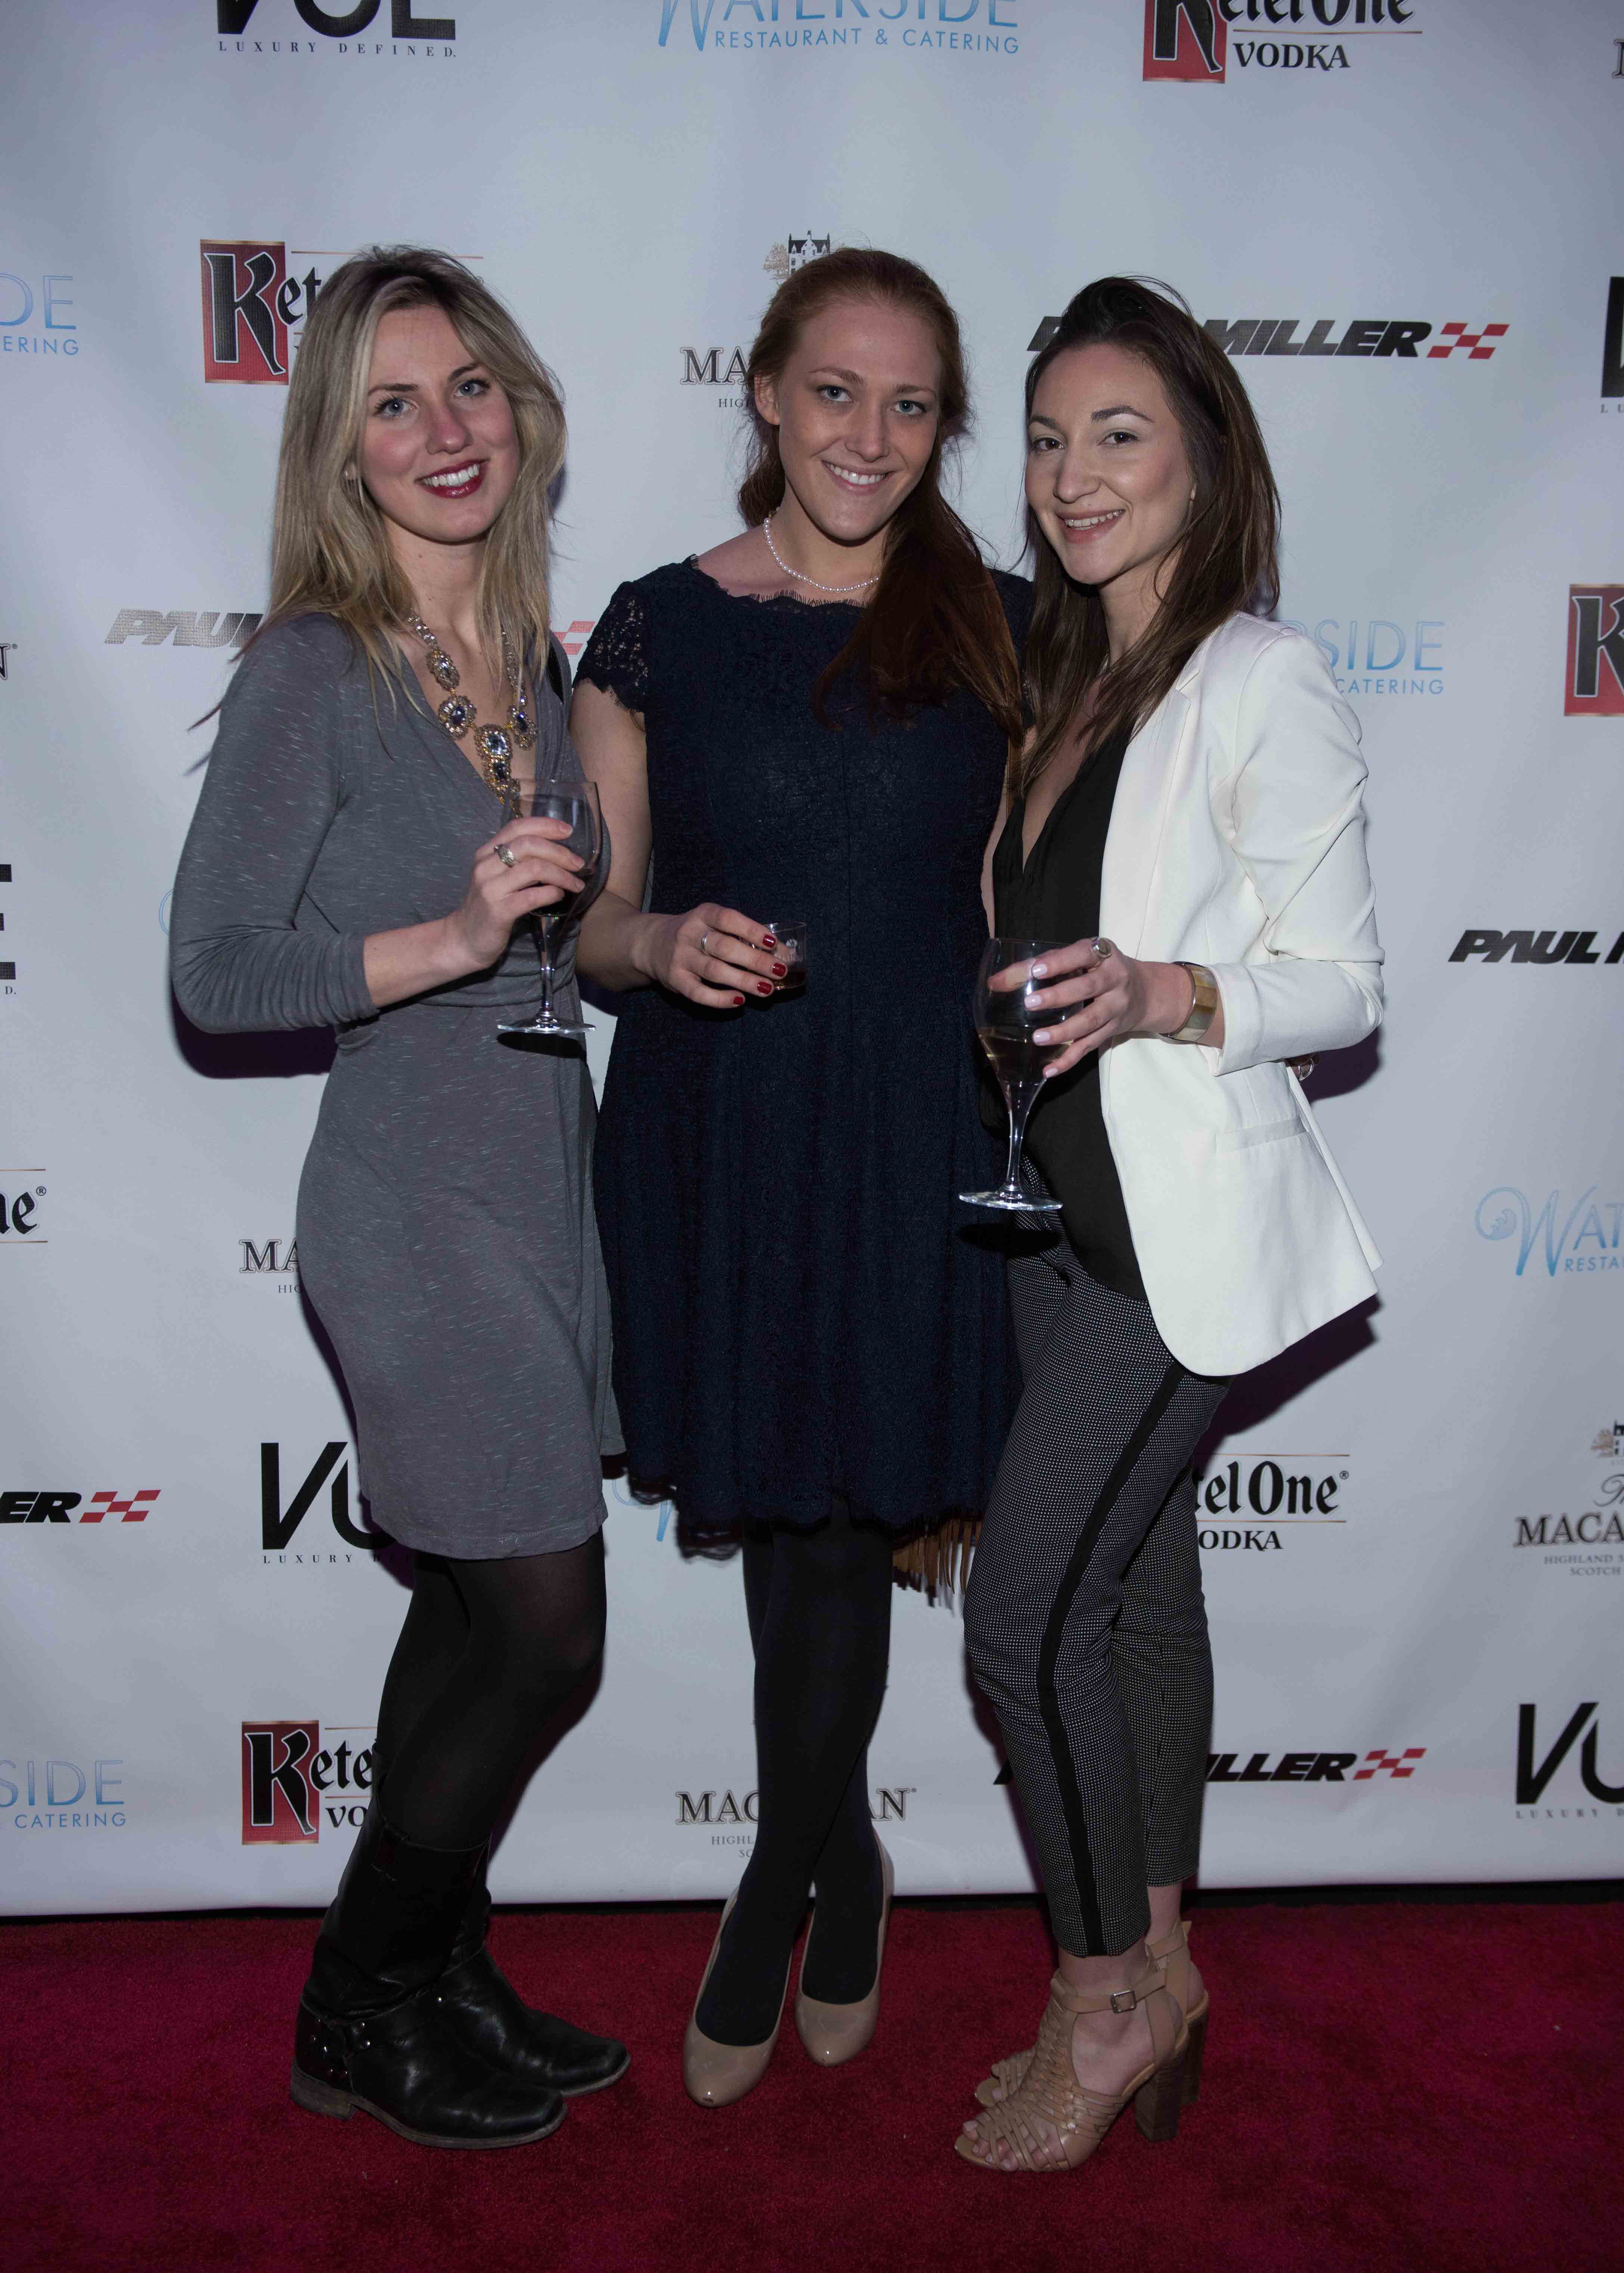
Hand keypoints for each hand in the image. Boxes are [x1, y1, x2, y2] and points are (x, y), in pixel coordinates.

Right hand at [445, 817, 584, 974]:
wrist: (465, 939)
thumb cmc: (489, 906)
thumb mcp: (498, 877)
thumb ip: (517, 861)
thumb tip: (555, 850)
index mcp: (486, 853)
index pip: (517, 827)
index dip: (545, 825)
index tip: (568, 831)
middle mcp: (486, 866)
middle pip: (528, 845)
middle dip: (559, 852)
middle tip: (578, 864)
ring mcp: (491, 888)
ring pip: (534, 868)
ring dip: (562, 875)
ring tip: (576, 884)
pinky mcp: (499, 911)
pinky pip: (533, 896)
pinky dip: (552, 893)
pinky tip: (560, 895)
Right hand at [636, 903, 785, 1008]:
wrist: (650, 944)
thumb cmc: (694, 935)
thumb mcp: (711, 924)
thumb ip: (739, 934)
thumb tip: (779, 952)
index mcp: (703, 915)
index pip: (729, 919)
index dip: (752, 930)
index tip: (773, 944)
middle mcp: (689, 934)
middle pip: (725, 948)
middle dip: (755, 960)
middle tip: (779, 971)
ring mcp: (680, 958)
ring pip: (715, 971)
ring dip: (744, 981)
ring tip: (767, 988)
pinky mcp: (675, 980)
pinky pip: (699, 993)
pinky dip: (721, 999)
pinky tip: (740, 1001)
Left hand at [991, 938, 1188, 1077]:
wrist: (1144, 992)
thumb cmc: (1098, 969)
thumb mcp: (1078, 959)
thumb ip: (1039, 966)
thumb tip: (995, 982)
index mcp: (1104, 954)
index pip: (1082, 954)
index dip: (1061, 962)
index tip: (1037, 969)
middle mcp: (1115, 979)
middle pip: (1087, 988)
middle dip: (1059, 996)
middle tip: (1030, 1003)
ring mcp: (1116, 1007)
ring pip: (1090, 1021)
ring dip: (1064, 1031)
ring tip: (1038, 1038)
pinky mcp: (1112, 1030)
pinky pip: (1090, 1046)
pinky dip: (1069, 1059)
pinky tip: (1049, 1069)